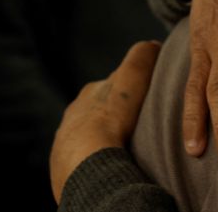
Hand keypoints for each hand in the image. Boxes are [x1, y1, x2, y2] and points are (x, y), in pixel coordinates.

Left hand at [49, 41, 160, 203]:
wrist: (89, 164)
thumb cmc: (111, 119)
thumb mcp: (131, 78)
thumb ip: (141, 56)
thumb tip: (152, 44)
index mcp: (87, 95)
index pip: (110, 88)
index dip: (129, 91)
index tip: (144, 98)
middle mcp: (72, 118)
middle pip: (98, 113)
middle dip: (114, 117)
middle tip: (139, 127)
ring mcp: (65, 146)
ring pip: (90, 139)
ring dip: (106, 142)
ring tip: (129, 152)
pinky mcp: (65, 172)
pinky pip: (86, 164)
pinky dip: (98, 163)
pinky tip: (114, 167)